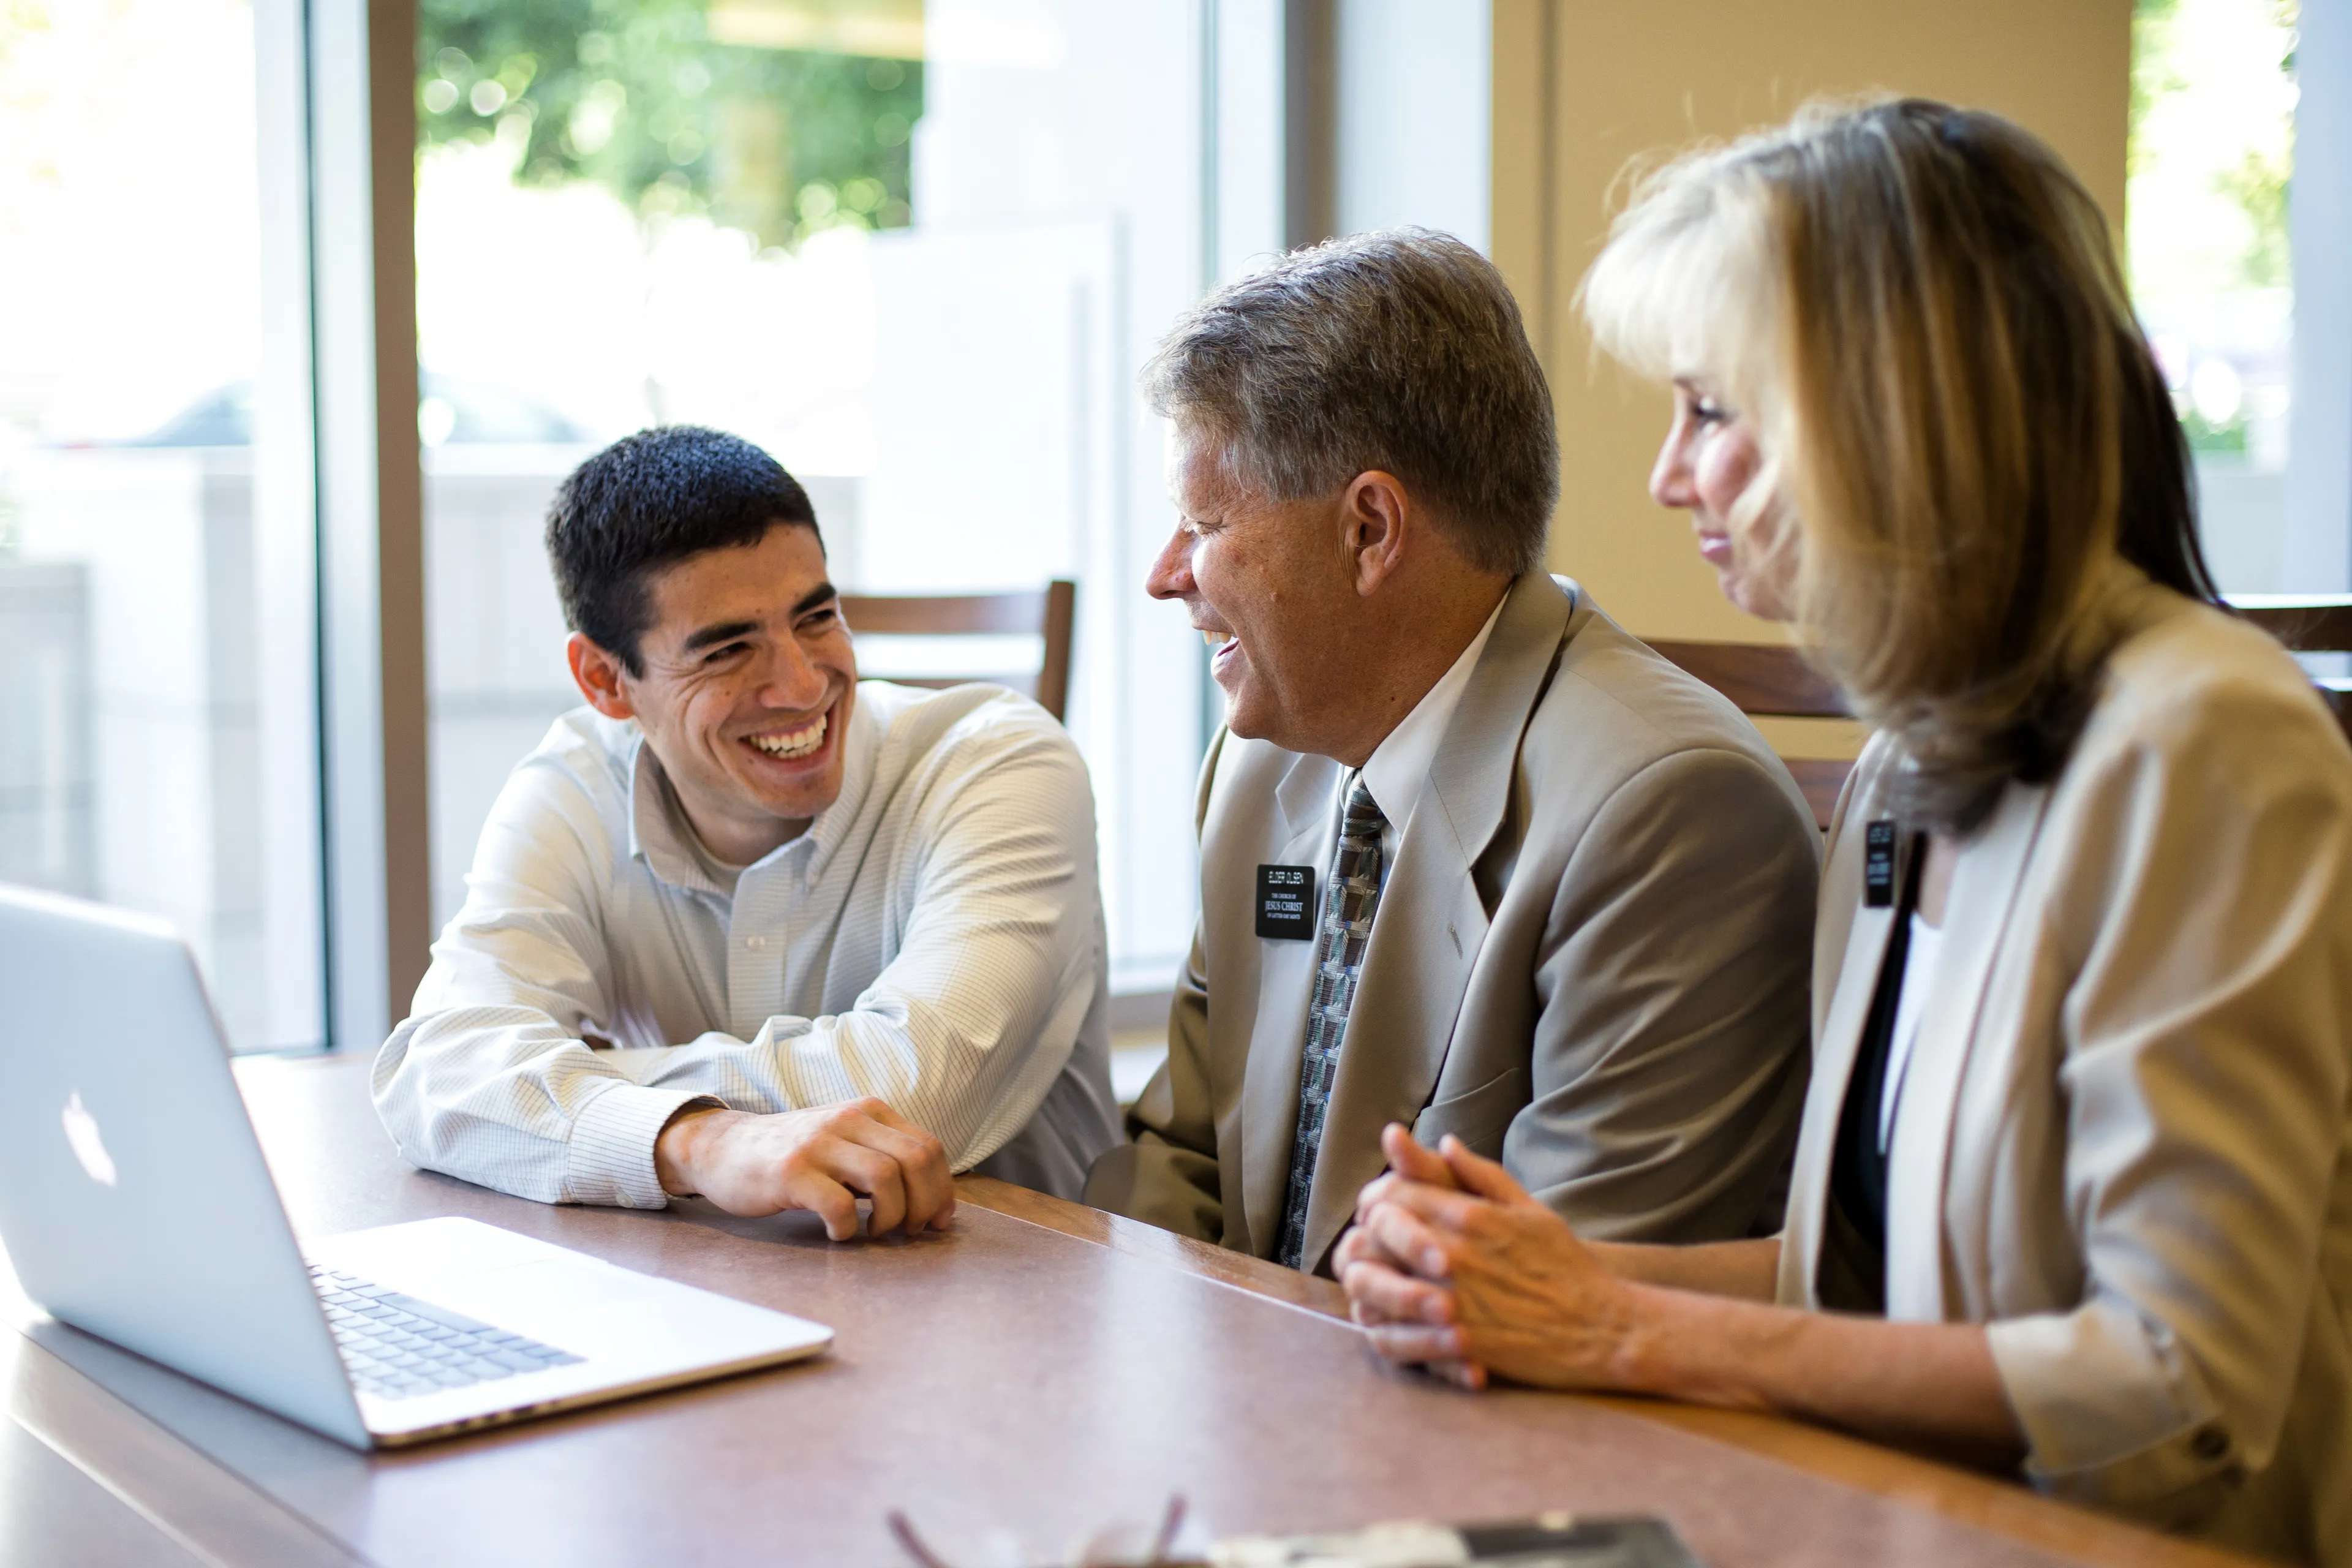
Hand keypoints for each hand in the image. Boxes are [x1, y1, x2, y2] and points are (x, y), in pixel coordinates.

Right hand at [654, 1099, 955, 1240]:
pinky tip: (837, 1233)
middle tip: (910, 1232)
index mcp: (869, 1112)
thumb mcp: (844, 1143)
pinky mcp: (790, 1172)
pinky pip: (838, 1205)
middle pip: (916, 1161)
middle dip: (925, 1205)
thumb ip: (883, 1159)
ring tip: (874, 1232)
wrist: (724, 1149)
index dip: (942, 1190)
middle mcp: (848, 1120)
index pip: (928, 1147)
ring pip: (886, 1178)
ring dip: (891, 1217)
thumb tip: (932, 1202)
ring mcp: (818, 1143)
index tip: (937, 1220)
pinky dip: (847, 1229)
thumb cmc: (794, 1156)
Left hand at [1340, 1125, 1636, 1391]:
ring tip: (1366, 1287)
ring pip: (1376, 1286)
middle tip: (1364, 1247)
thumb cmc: (1569, 1267)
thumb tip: (1444, 1143)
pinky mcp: (1459, 1343)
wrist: (1605, 1329)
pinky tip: (1382, 1328)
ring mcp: (1455, 1299)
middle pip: (1376, 1233)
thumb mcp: (1531, 1209)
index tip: (1375, 1211)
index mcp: (1472, 1216)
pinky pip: (1397, 1337)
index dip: (1375, 1199)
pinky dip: (1381, 1332)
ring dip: (1364, 1285)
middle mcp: (1457, 1253)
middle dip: (1363, 1237)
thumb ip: (1482, 1175)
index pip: (1393, 1193)